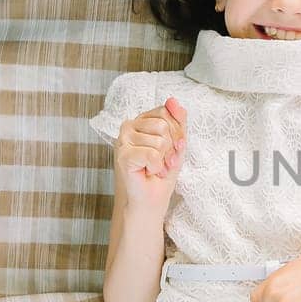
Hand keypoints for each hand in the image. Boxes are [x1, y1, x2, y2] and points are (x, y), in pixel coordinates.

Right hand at [115, 97, 186, 217]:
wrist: (150, 201)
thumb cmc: (161, 174)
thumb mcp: (176, 144)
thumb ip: (178, 121)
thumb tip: (173, 100)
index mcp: (141, 121)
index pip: (166, 112)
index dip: (176, 133)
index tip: (172, 150)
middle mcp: (129, 126)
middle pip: (163, 125)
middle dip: (171, 148)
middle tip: (163, 162)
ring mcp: (123, 140)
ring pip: (159, 140)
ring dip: (164, 160)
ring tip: (155, 168)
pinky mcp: (123, 156)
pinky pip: (152, 154)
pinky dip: (156, 167)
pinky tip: (148, 172)